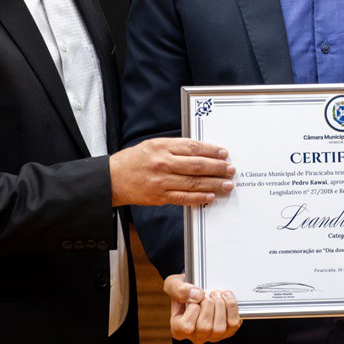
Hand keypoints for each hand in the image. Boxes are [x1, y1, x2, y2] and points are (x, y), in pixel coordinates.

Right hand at [110, 138, 234, 206]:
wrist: (113, 179)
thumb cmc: (135, 160)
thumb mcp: (154, 145)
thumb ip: (176, 147)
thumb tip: (202, 151)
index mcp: (161, 147)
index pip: (192, 147)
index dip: (211, 150)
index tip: (224, 153)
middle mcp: (162, 163)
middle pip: (196, 165)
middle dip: (217, 168)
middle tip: (231, 169)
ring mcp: (161, 181)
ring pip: (193, 183)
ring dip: (213, 184)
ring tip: (226, 185)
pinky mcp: (159, 197)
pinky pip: (183, 198)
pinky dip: (198, 198)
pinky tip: (210, 197)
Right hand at [164, 273, 241, 343]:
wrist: (199, 288)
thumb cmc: (184, 290)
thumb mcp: (173, 284)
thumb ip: (178, 289)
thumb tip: (197, 296)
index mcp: (178, 329)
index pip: (186, 327)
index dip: (194, 308)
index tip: (196, 297)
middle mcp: (195, 336)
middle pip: (204, 328)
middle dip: (209, 305)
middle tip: (209, 293)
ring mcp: (212, 336)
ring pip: (219, 329)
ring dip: (221, 306)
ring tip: (217, 294)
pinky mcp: (227, 331)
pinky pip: (233, 324)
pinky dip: (232, 308)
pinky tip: (226, 297)